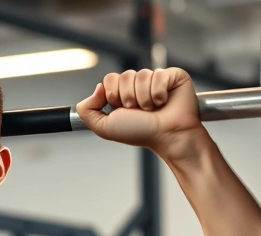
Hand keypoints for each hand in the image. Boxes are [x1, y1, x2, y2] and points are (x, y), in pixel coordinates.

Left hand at [75, 68, 204, 161]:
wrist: (167, 136)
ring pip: (141, 75)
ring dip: (144, 98)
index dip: (113, 94)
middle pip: (124, 75)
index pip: (109, 78)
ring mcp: (156, 79)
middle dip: (129, 97)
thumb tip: (97, 87)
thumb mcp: (104, 126)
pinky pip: (159, 75)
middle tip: (139, 111)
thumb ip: (87, 110)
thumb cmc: (140, 133)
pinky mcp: (173, 76)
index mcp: (122, 93)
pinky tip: (164, 102)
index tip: (122, 109)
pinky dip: (159, 93)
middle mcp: (138, 85)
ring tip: (152, 109)